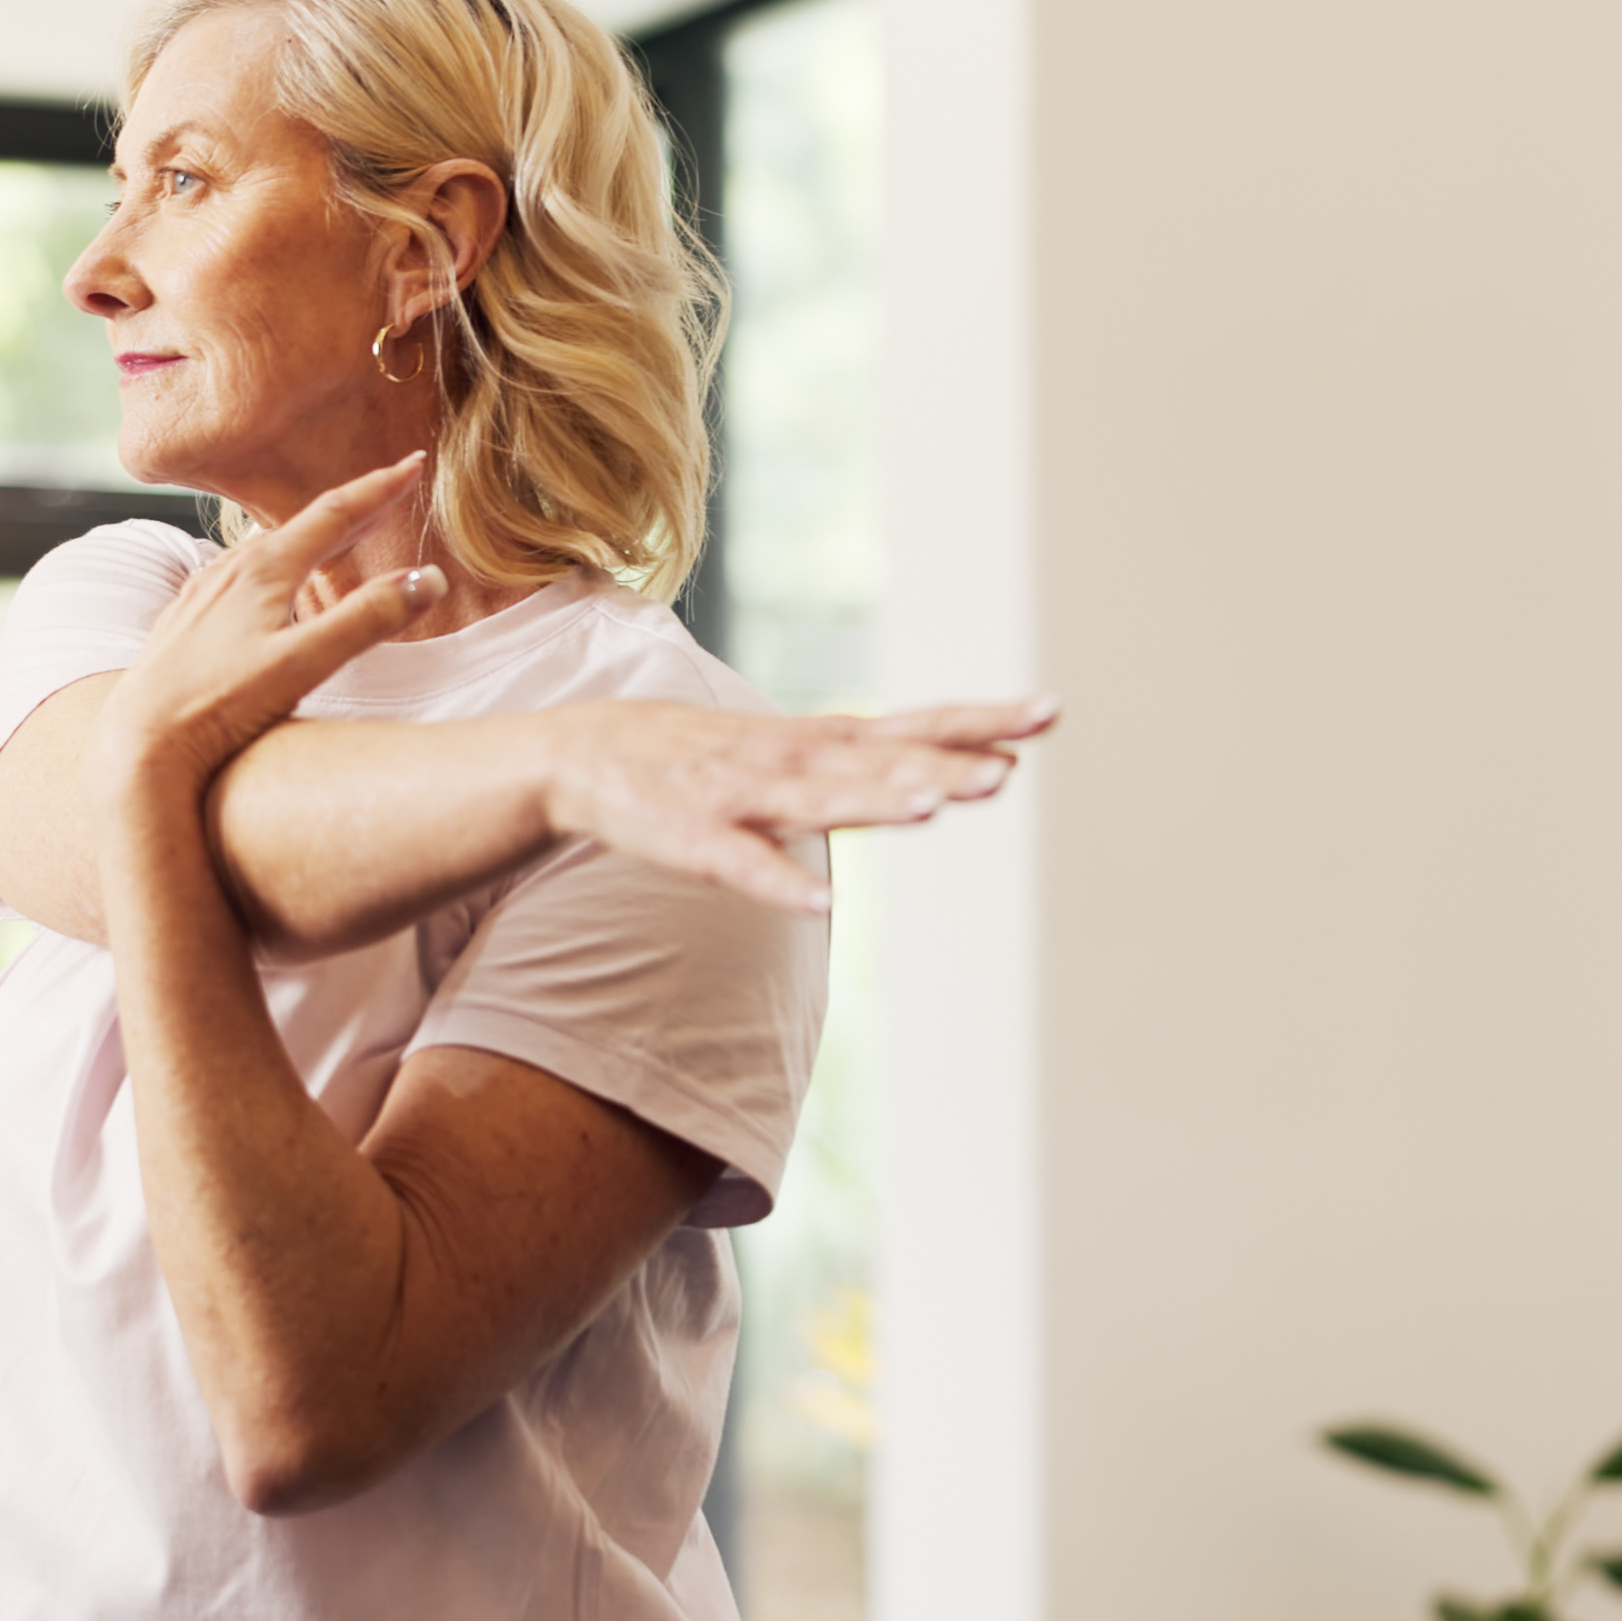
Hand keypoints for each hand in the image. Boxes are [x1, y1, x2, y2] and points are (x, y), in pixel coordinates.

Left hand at [86, 455, 444, 808]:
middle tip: (389, 494)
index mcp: (263, 571)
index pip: (335, 514)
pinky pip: (237, 580)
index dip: (380, 488)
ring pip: (265, 553)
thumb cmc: (217, 707)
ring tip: (337, 538)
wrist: (138, 746)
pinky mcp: (183, 627)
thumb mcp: (303, 664)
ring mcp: (201, 598)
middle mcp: (227, 573)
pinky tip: (266, 590)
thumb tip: (427, 578)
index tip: (415, 462)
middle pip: (301, 528)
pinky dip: (272, 568)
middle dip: (351, 510)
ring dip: (309, 539)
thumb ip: (366, 620)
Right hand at [542, 697, 1058, 913]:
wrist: (573, 756)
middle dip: (939, 764)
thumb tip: (966, 767)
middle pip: (874, 761)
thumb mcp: (788, 750)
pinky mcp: (687, 837)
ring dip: (870, 803)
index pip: (909, 727)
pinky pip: (737, 865)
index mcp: (813, 743)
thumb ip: (869, 763)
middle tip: (1007, 771)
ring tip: (932, 808)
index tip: (1048, 715)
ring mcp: (735, 796)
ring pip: (813, 800)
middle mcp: (784, 759)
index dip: (976, 722)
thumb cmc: (693, 759)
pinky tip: (820, 905)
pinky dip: (775, 882)